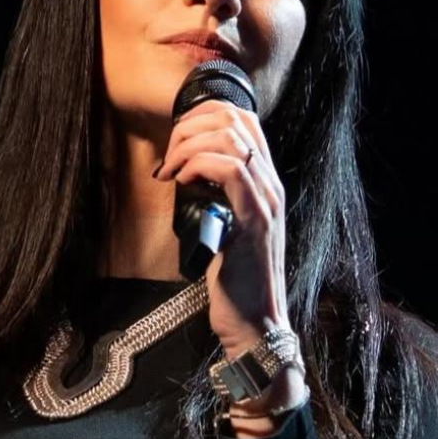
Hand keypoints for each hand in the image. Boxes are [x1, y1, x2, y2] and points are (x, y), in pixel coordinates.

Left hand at [154, 99, 293, 357]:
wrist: (255, 322)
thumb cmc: (234, 278)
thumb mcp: (223, 227)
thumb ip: (214, 198)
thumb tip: (185, 173)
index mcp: (265, 183)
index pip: (244, 120)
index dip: (203, 116)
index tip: (174, 143)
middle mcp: (272, 186)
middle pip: (236, 120)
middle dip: (189, 128)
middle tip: (166, 158)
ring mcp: (266, 202)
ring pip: (231, 139)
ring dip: (188, 146)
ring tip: (169, 170)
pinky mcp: (254, 221)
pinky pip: (231, 171)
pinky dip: (198, 165)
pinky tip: (180, 180)